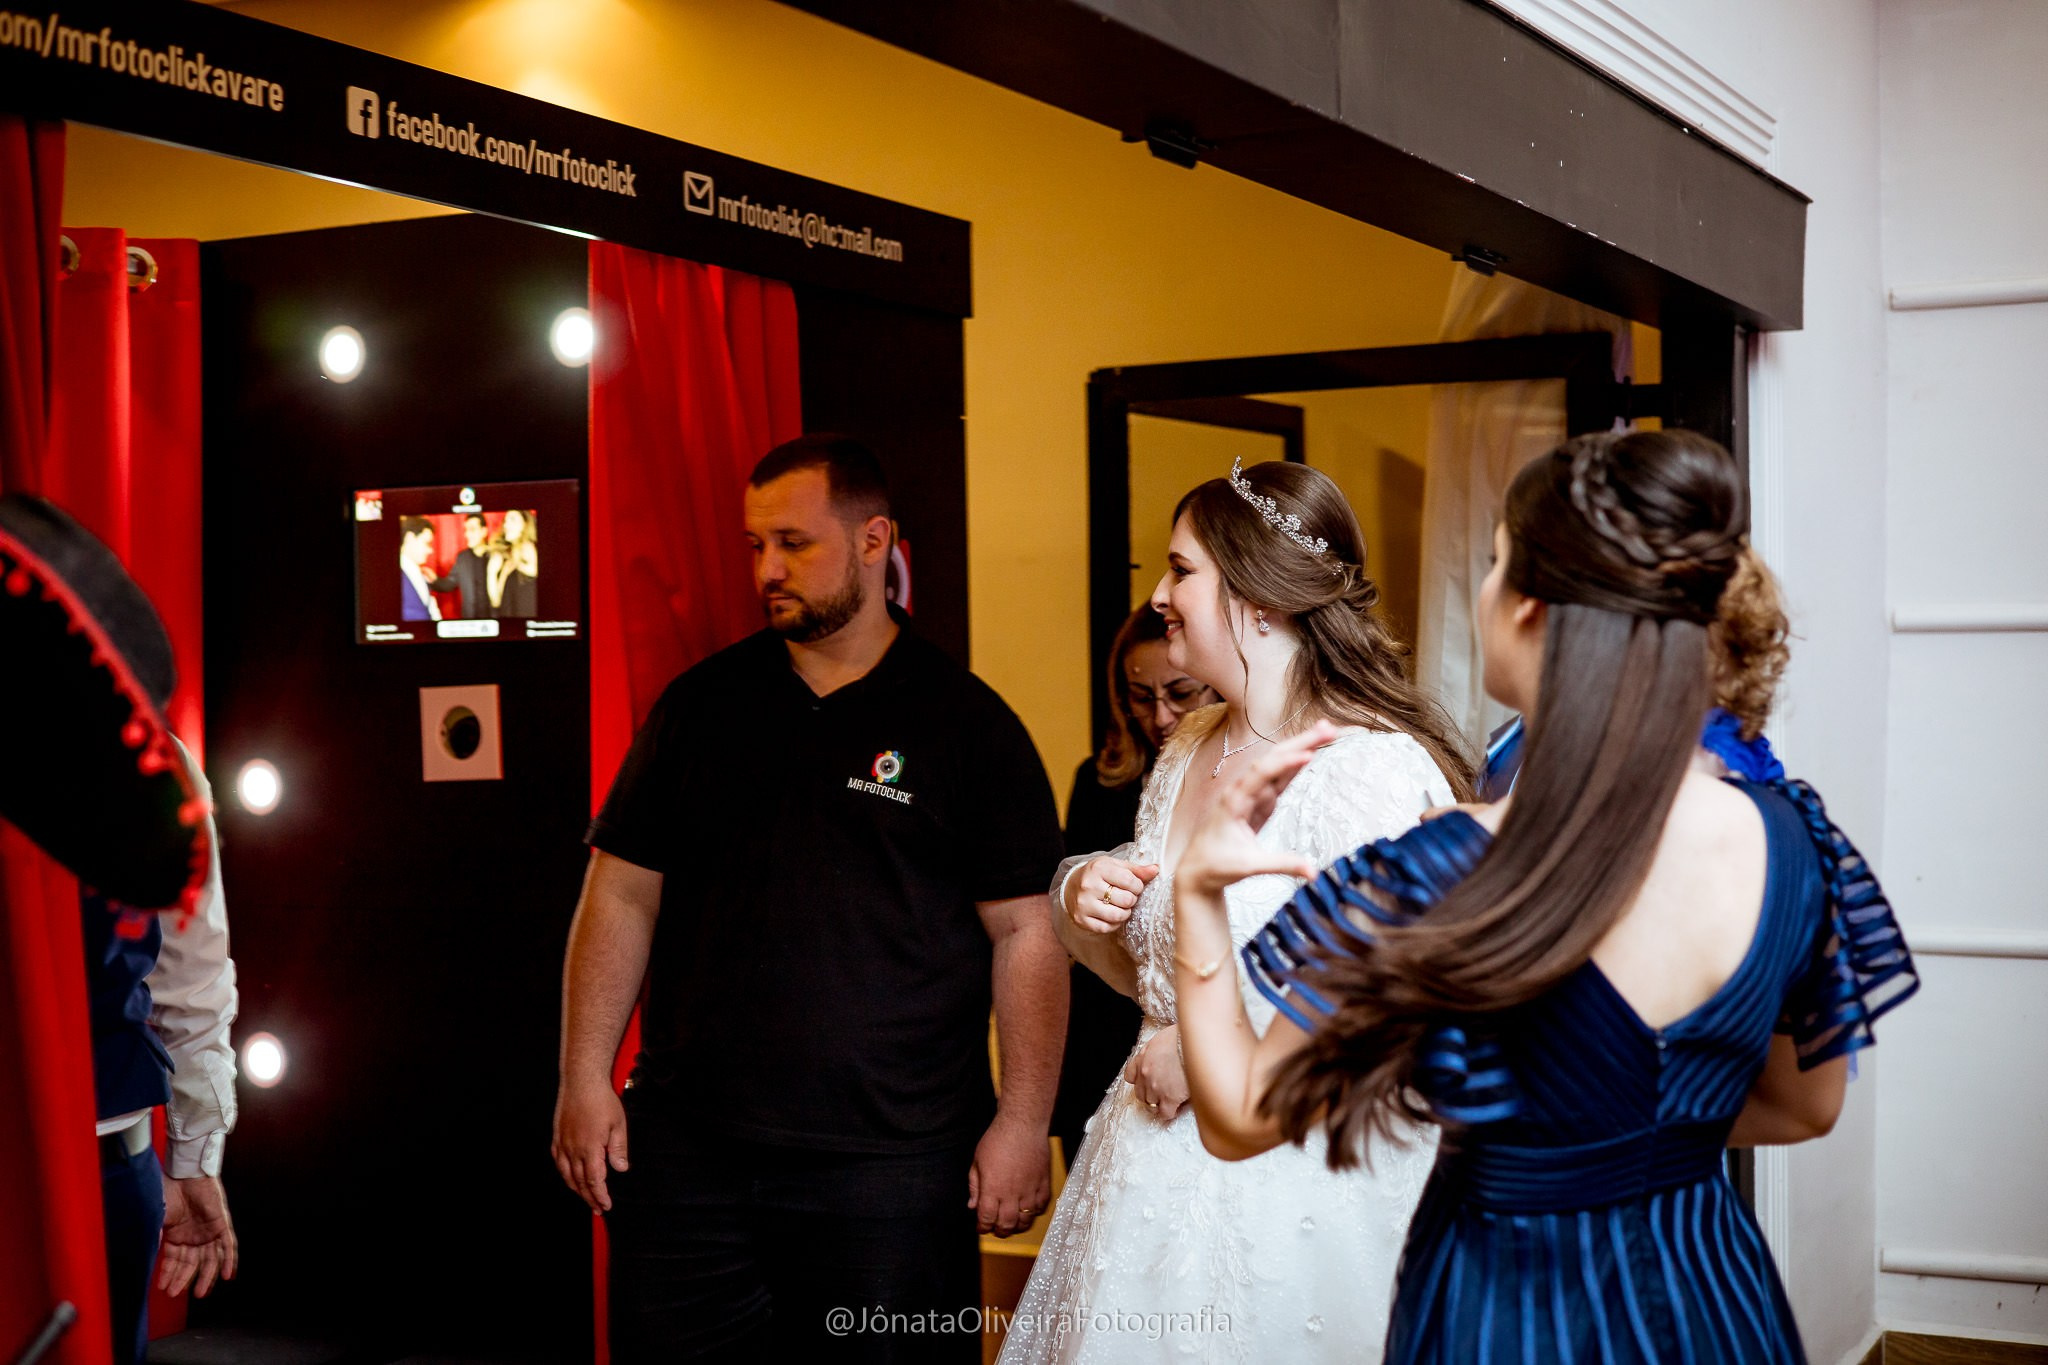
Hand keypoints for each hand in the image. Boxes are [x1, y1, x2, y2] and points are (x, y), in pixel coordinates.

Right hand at [158, 1175, 236, 1297]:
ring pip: (210, 1259)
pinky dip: (228, 1260)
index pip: (174, 1261)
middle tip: (176, 1294)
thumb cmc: (167, 1193)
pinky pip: (228, 1245)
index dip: (169, 1275)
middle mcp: (193, 1236)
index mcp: (177, 1236)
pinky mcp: (222, 1224)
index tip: (163, 1289)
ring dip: (206, 1276)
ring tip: (200, 1293)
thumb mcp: (156, 1220)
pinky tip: (226, 1276)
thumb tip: (142, 1258)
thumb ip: (152, 1239)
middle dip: (184, 1279)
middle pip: (191, 1263)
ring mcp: (209, 1231)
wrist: (184, 1173)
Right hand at [552, 1078, 628, 1213]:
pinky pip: (558, 1162)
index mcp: (590, 1149)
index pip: (595, 1181)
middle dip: (590, 1198)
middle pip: (580, 1182)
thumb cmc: (601, 1100)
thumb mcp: (618, 1124)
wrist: (581, 1081)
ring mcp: (563, 1143)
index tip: (605, 1206)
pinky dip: (564, 1174)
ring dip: (576, 1189)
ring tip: (586, 1198)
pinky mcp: (557, 1137)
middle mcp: (573, 1149)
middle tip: (598, 1208)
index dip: (600, 1196)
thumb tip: (620, 1169)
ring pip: (567, 1175)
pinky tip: (569, 1177)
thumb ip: (619, 1149)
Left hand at [967, 1116, 1051, 1238]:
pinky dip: (1035, 1212)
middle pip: (1007, 1224)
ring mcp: (1029, 1189)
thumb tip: (972, 1205)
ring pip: (1026, 1219)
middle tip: (997, 1229)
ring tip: (1013, 1223)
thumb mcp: (977, 1161)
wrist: (1022, 1124)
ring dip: (1018, 1226)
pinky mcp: (1043, 1183)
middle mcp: (1012, 1192)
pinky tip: (1029, 1210)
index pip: (987, 1218)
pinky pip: (1042, 1206)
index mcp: (993, 1188)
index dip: (983, 1227)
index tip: (982, 1227)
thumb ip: (975, 1186)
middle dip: (1000, 1231)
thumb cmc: (999, 1138)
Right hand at [1067, 856, 1159, 934]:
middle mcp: (1089, 886)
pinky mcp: (1081, 919)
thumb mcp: (1115, 866)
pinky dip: (1114, 924)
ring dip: (1125, 913)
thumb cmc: (1098, 875)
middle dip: (1132, 900)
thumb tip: (1156, 869)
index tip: (1134, 886)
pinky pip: (1106, 928)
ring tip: (1121, 906)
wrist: (1071, 885)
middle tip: (1127, 896)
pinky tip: (1112, 915)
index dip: (1138, 886)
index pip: (1130, 881)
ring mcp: (1084, 904)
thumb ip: (1136, 869)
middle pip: (1126, 900)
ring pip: (1117, 916)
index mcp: (1099, 868)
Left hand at [1124, 1025, 1189, 1121]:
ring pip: (1150, 1105)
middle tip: (1161, 1094)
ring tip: (1169, 1102)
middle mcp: (1145, 1074)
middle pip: (1140, 1094)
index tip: (1147, 1083)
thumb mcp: (1164, 1037)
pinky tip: (1175, 1108)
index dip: (1140, 1082)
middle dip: (1150, 1095)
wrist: (1196, 1043)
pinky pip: (1165, 1113)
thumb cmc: (1184, 1037)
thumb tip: (1164, 1055)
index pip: (1130, 1076)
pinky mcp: (1170, 1098)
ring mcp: (1156, 1087)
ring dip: (1159, 1104)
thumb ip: (1158, 1050)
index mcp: (1143, 1057)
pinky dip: (1169, 1113)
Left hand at [1178, 724, 1334, 898]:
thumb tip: (1313, 873)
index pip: (1261, 774)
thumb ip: (1282, 865)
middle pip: (1274, 760)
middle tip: (1328, 728)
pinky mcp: (1259, 802)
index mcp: (1234, 801)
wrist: (1198, 870)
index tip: (1308, 755)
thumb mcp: (1249, 866)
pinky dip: (1295, 765)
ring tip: (1326, 731)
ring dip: (1301, 747)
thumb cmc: (1217, 866)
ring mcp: (1252, 795)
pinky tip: (1309, 753)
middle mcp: (1243, 791)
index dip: (1285, 764)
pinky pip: (1279, 779)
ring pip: (1278, 765)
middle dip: (1300, 742)